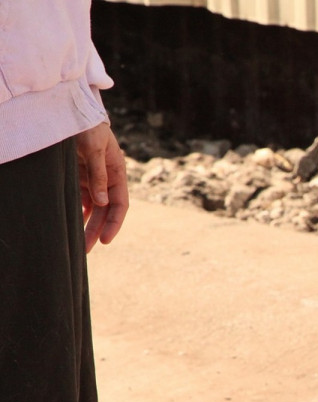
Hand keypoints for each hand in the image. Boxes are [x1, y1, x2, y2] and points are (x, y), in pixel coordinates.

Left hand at [76, 121, 128, 251]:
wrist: (73, 110)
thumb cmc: (88, 127)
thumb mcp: (94, 149)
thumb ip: (99, 176)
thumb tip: (103, 203)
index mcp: (118, 173)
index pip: (120, 204)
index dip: (114, 223)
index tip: (105, 239)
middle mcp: (108, 179)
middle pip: (105, 211)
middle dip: (96, 230)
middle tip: (86, 249)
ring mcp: (93, 179)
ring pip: (93, 208)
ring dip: (87, 225)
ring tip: (78, 243)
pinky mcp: (79, 176)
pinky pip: (80, 199)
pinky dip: (78, 211)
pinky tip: (72, 224)